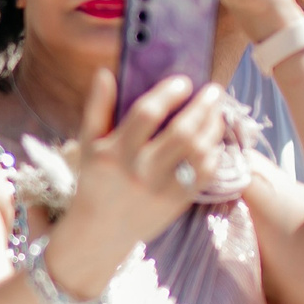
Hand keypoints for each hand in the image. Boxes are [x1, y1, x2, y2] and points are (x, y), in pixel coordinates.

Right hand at [49, 68, 228, 291]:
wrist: (99, 230)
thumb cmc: (95, 180)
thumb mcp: (87, 144)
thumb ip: (97, 107)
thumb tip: (105, 72)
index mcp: (114, 152)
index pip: (146, 114)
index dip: (168, 93)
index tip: (182, 82)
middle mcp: (138, 170)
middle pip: (181, 131)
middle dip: (202, 106)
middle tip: (213, 90)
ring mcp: (160, 188)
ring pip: (197, 151)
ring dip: (213, 127)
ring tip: (216, 112)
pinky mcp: (177, 202)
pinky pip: (204, 173)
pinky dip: (213, 153)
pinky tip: (212, 140)